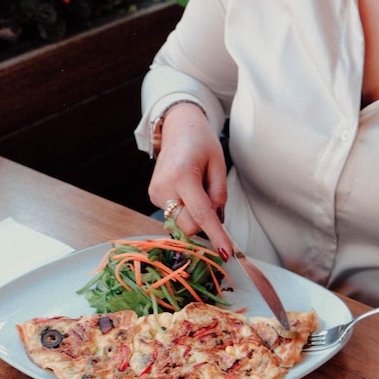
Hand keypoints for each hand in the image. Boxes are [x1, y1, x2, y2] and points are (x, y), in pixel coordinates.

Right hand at [148, 103, 231, 259]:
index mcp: (182, 175)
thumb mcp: (218, 163)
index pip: (201, 214)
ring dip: (194, 214)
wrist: (177, 127)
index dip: (216, 235)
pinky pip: (174, 214)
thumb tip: (216, 221)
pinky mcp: (152, 195)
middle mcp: (164, 186)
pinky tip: (187, 189)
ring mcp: (154, 192)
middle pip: (188, 225)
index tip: (226, 252)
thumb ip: (219, 194)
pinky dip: (186, 209)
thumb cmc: (201, 141)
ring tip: (197, 187)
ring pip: (181, 222)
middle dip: (204, 221)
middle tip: (210, 194)